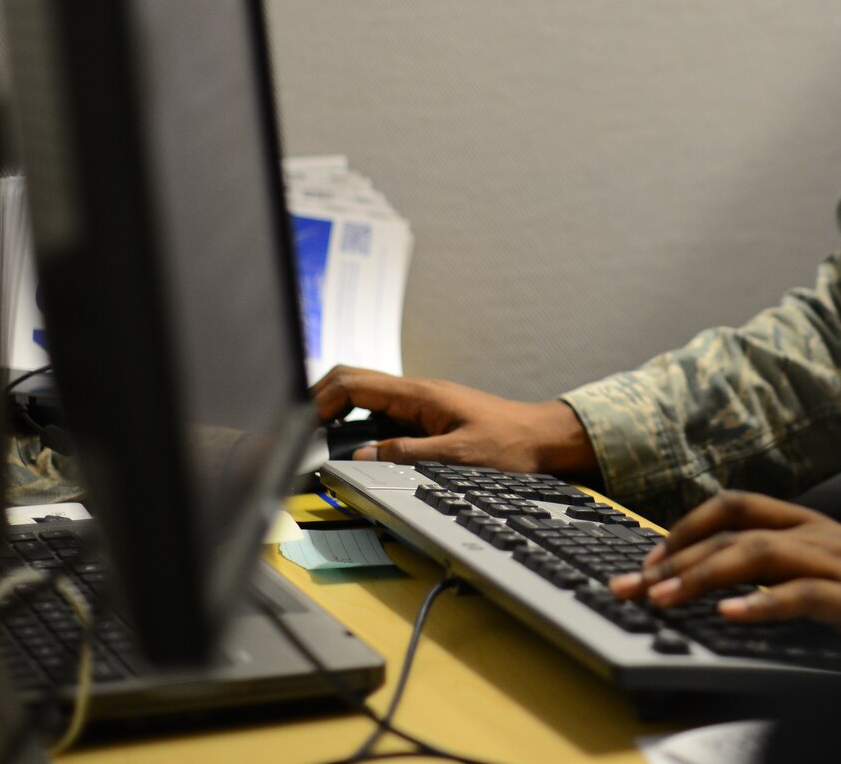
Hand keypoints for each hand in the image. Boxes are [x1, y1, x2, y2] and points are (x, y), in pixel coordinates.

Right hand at [310, 365, 597, 477]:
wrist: (543, 439)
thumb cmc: (510, 446)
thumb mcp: (458, 458)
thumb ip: (408, 455)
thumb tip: (361, 458)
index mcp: (418, 394)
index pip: (354, 383)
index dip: (319, 400)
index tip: (300, 426)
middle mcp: (414, 392)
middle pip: (352, 382)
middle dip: (318, 400)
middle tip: (297, 431)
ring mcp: (418, 403)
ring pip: (363, 396)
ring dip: (336, 411)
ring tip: (315, 439)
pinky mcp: (424, 416)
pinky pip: (380, 412)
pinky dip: (357, 423)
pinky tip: (350, 445)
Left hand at [607, 491, 840, 648]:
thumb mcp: (826, 573)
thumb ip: (779, 570)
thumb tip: (717, 585)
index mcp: (808, 524)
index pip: (737, 505)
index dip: (687, 525)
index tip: (649, 558)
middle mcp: (819, 534)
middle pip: (735, 529)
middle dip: (677, 555)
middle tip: (634, 585)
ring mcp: (839, 564)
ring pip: (758, 555)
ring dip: (704, 576)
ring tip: (665, 598)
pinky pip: (802, 597)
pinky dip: (761, 606)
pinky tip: (730, 617)